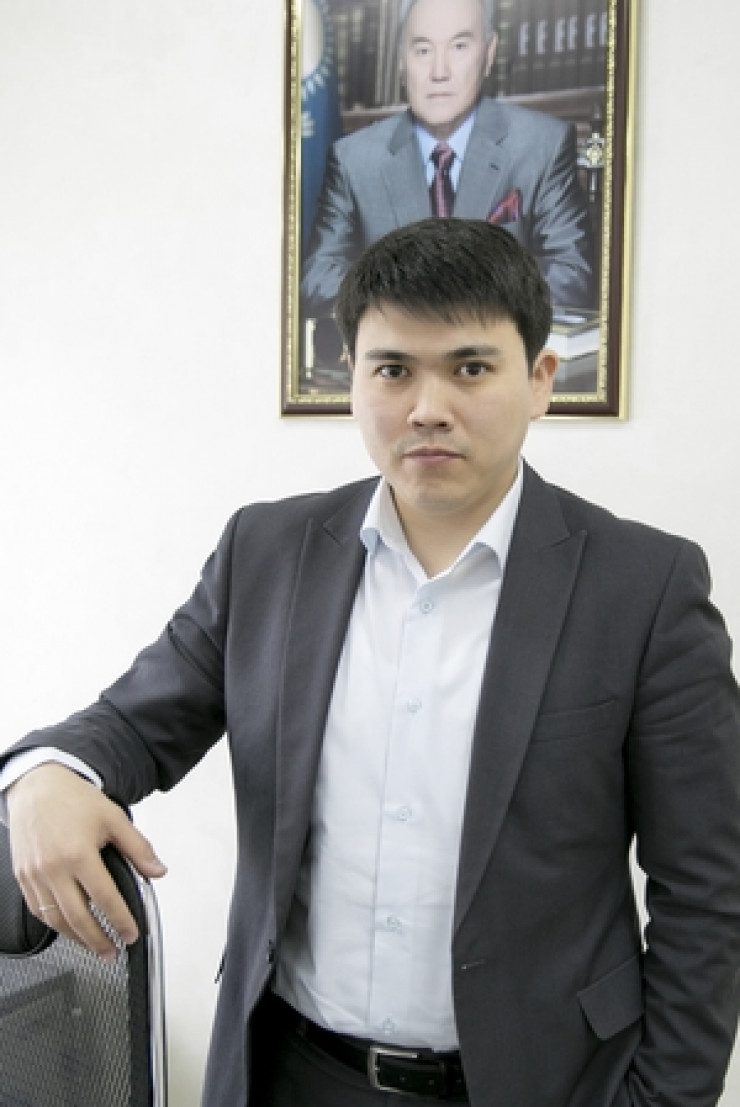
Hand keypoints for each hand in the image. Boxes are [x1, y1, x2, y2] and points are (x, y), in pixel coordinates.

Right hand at [6, 763, 165, 959]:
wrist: (37, 786)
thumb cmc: (73, 799)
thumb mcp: (113, 817)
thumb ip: (138, 847)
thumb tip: (158, 871)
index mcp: (78, 853)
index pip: (105, 898)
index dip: (120, 920)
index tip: (131, 934)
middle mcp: (53, 868)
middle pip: (78, 918)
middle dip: (97, 941)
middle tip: (112, 952)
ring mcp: (34, 875)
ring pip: (55, 920)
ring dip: (76, 938)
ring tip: (93, 946)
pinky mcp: (22, 877)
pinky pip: (38, 910)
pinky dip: (55, 924)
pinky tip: (69, 928)